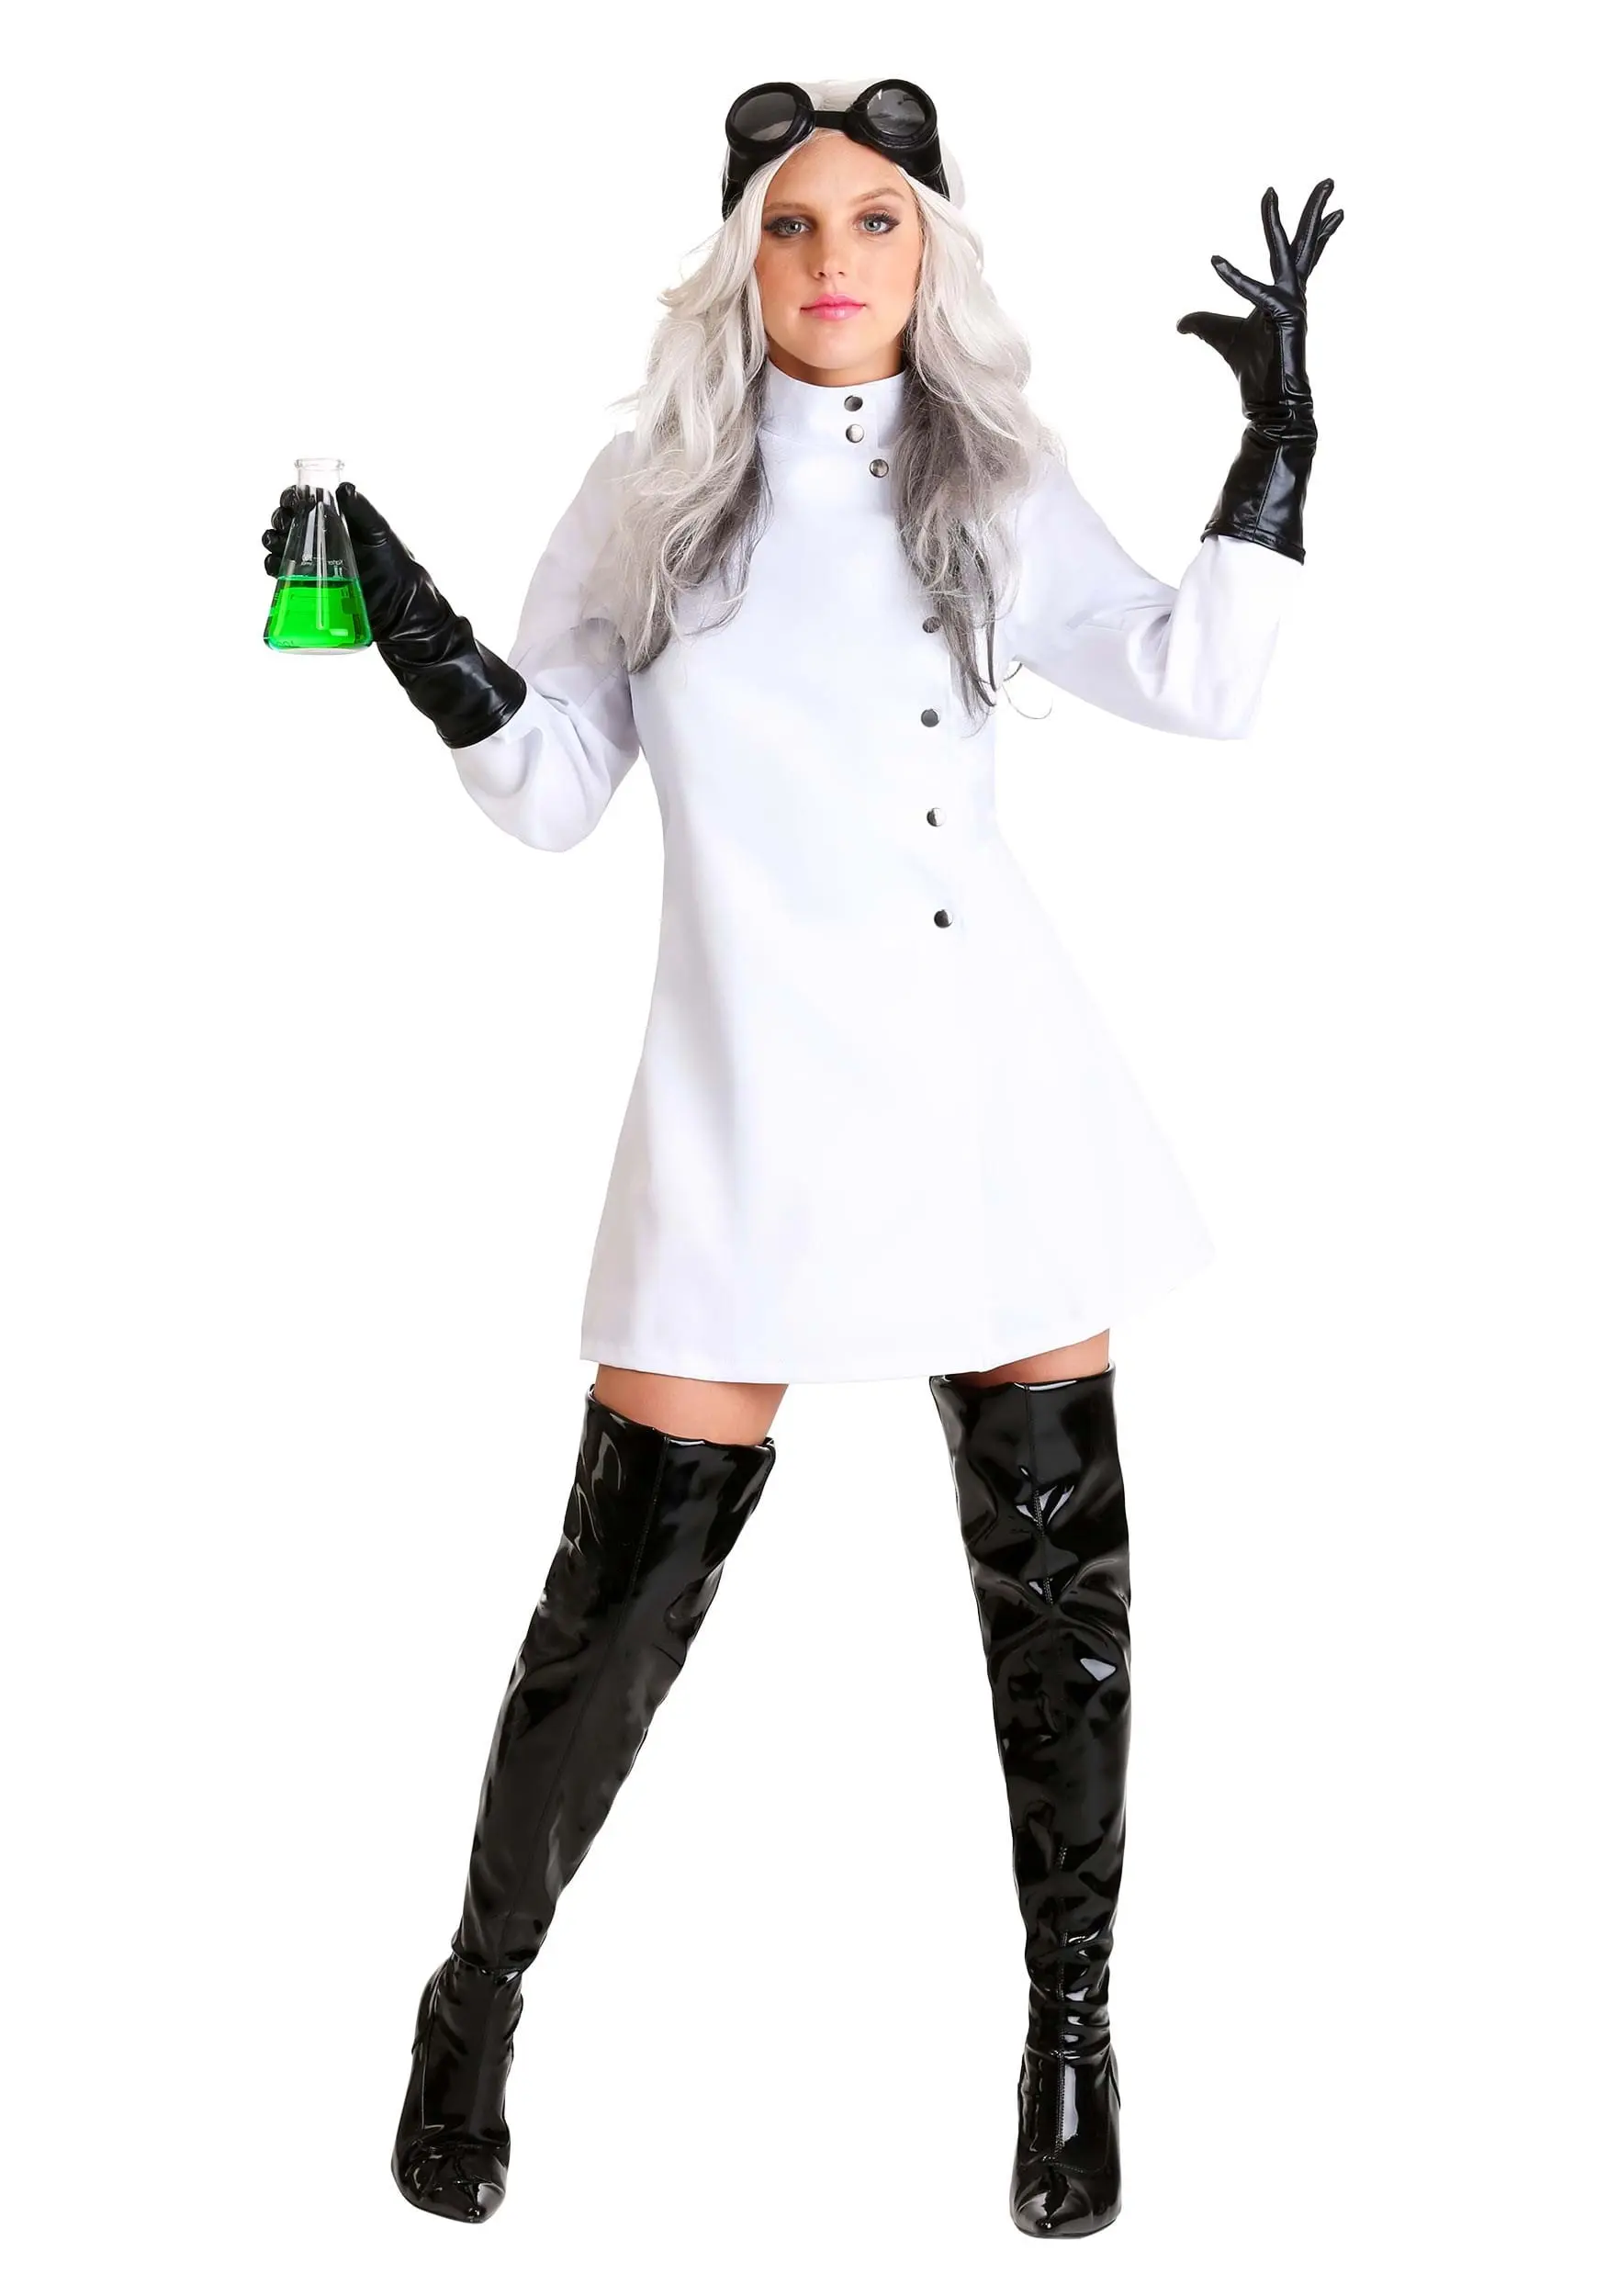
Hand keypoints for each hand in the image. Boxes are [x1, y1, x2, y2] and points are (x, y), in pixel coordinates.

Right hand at [260, 481, 412, 645]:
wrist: (396, 601)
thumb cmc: (392, 562)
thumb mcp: (378, 531)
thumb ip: (361, 510)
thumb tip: (344, 488)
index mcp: (331, 519)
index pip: (302, 502)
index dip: (291, 498)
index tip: (292, 500)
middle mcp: (317, 538)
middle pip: (285, 521)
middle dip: (280, 518)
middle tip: (287, 522)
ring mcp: (310, 561)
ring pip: (279, 544)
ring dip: (272, 539)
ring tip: (280, 541)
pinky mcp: (306, 584)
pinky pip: (280, 572)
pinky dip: (273, 565)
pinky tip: (278, 563)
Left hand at [1177, 180, 1342, 439]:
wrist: (1268, 402)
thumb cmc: (1250, 370)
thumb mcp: (1217, 336)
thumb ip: (1200, 323)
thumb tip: (1179, 323)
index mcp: (1284, 293)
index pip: (1294, 254)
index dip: (1291, 228)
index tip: (1287, 199)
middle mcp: (1294, 293)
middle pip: (1305, 244)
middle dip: (1314, 211)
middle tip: (1329, 179)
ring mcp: (1294, 304)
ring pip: (1297, 253)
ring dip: (1308, 221)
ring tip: (1324, 188)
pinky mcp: (1285, 319)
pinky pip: (1256, 293)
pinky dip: (1234, 279)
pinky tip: (1214, 262)